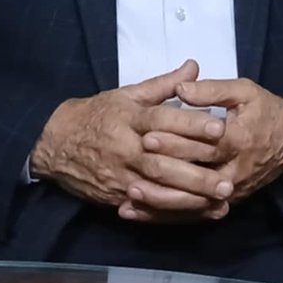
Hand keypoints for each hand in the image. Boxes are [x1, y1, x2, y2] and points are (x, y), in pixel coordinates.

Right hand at [29, 60, 233, 220]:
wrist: (55, 144)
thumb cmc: (98, 115)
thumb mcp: (127, 95)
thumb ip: (163, 84)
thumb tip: (194, 67)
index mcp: (129, 118)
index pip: (162, 120)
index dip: (191, 124)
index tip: (220, 130)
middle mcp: (125, 148)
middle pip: (162, 162)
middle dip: (196, 174)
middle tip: (227, 181)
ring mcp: (119, 175)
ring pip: (156, 189)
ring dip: (189, 198)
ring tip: (219, 202)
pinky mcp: (115, 196)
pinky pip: (146, 207)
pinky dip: (171, 213)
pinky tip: (196, 215)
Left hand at [132, 78, 282, 211]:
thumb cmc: (266, 111)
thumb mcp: (244, 91)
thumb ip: (212, 90)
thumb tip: (181, 89)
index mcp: (239, 140)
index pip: (204, 144)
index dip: (175, 141)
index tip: (147, 135)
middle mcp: (234, 171)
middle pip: (195, 175)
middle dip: (163, 172)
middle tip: (132, 169)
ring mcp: (231, 191)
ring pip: (193, 201)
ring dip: (161, 202)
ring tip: (130, 197)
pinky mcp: (226, 202)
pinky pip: (195, 213)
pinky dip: (167, 215)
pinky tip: (142, 213)